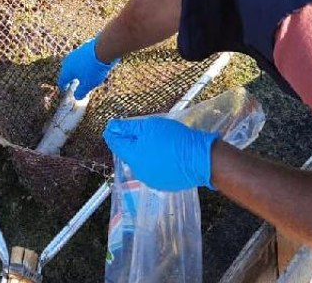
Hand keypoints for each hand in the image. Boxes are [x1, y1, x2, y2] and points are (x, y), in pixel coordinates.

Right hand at [57, 36, 116, 99]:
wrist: (103, 49)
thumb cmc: (93, 70)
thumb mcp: (88, 85)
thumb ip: (81, 92)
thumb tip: (76, 97)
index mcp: (67, 71)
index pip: (62, 81)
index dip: (63, 86)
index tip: (64, 90)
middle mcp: (69, 61)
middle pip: (67, 71)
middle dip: (69, 77)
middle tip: (72, 83)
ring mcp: (76, 53)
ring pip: (74, 63)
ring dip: (77, 69)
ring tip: (82, 74)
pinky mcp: (84, 47)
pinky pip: (81, 58)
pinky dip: (83, 63)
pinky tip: (90, 66)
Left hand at [103, 117, 219, 190]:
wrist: (199, 158)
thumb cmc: (174, 140)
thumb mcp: (150, 127)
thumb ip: (129, 128)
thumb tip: (112, 127)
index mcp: (133, 157)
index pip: (116, 144)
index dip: (113, 133)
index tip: (112, 127)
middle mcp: (138, 172)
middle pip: (129, 154)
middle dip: (132, 143)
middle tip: (142, 131)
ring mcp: (151, 180)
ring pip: (142, 163)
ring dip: (145, 153)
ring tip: (158, 142)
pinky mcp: (163, 184)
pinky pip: (154, 170)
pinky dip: (156, 162)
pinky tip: (166, 154)